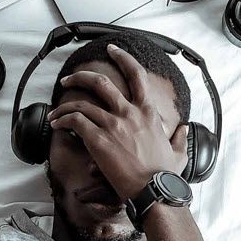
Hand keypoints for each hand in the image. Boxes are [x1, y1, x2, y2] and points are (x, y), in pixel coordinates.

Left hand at [49, 44, 188, 199]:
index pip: (136, 74)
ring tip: (56, 111)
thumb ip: (180, 138)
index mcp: (148, 112)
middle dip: (80, 76)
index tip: (112, 50)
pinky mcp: (98, 139)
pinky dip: (63, 119)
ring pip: (81, 103)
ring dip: (64, 105)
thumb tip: (184, 130)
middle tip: (69, 78)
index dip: (122, 58)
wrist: (153, 190)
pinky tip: (58, 124)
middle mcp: (129, 113)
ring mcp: (113, 125)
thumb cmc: (164, 175)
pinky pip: (75, 121)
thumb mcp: (179, 152)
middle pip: (100, 82)